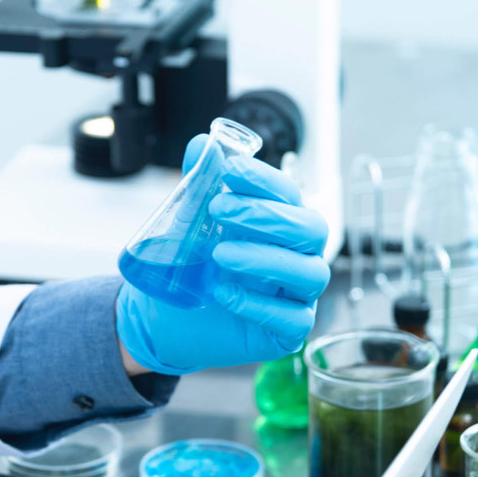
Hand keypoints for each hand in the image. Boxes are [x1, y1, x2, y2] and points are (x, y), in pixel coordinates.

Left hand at [116, 134, 330, 375]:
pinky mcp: (287, 332)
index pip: (289, 194)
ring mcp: (298, 295)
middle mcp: (298, 256)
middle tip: (218, 210)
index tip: (229, 169)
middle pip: (311, 229)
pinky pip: (293, 319)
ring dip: (264, 258)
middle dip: (266, 215)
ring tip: (219, 254)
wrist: (166, 318)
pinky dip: (259, 304)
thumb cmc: (192, 266)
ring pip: (309, 273)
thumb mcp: (188, 223)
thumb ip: (198, 184)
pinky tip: (223, 294)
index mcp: (281, 223)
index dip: (264, 179)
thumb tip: (201, 144)